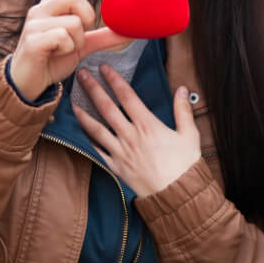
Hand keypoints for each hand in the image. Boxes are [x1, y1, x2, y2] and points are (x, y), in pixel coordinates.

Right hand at [9, 0, 127, 100]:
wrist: (29, 83)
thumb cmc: (53, 59)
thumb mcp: (83, 45)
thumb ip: (103, 36)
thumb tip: (129, 31)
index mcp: (53, 4)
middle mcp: (41, 8)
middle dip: (88, 16)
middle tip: (83, 34)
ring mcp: (34, 23)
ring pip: (72, 21)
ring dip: (78, 40)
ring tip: (66, 50)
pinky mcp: (32, 40)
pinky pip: (62, 37)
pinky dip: (67, 49)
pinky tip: (56, 55)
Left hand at [73, 66, 200, 196]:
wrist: (176, 194)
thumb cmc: (185, 165)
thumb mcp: (189, 134)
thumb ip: (183, 110)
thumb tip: (182, 89)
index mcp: (148, 125)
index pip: (127, 96)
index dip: (114, 80)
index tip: (104, 68)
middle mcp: (130, 136)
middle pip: (107, 108)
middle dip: (93, 89)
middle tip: (82, 74)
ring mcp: (121, 152)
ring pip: (96, 129)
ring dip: (83, 113)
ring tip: (73, 101)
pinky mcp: (116, 166)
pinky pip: (97, 150)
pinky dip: (88, 139)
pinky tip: (81, 130)